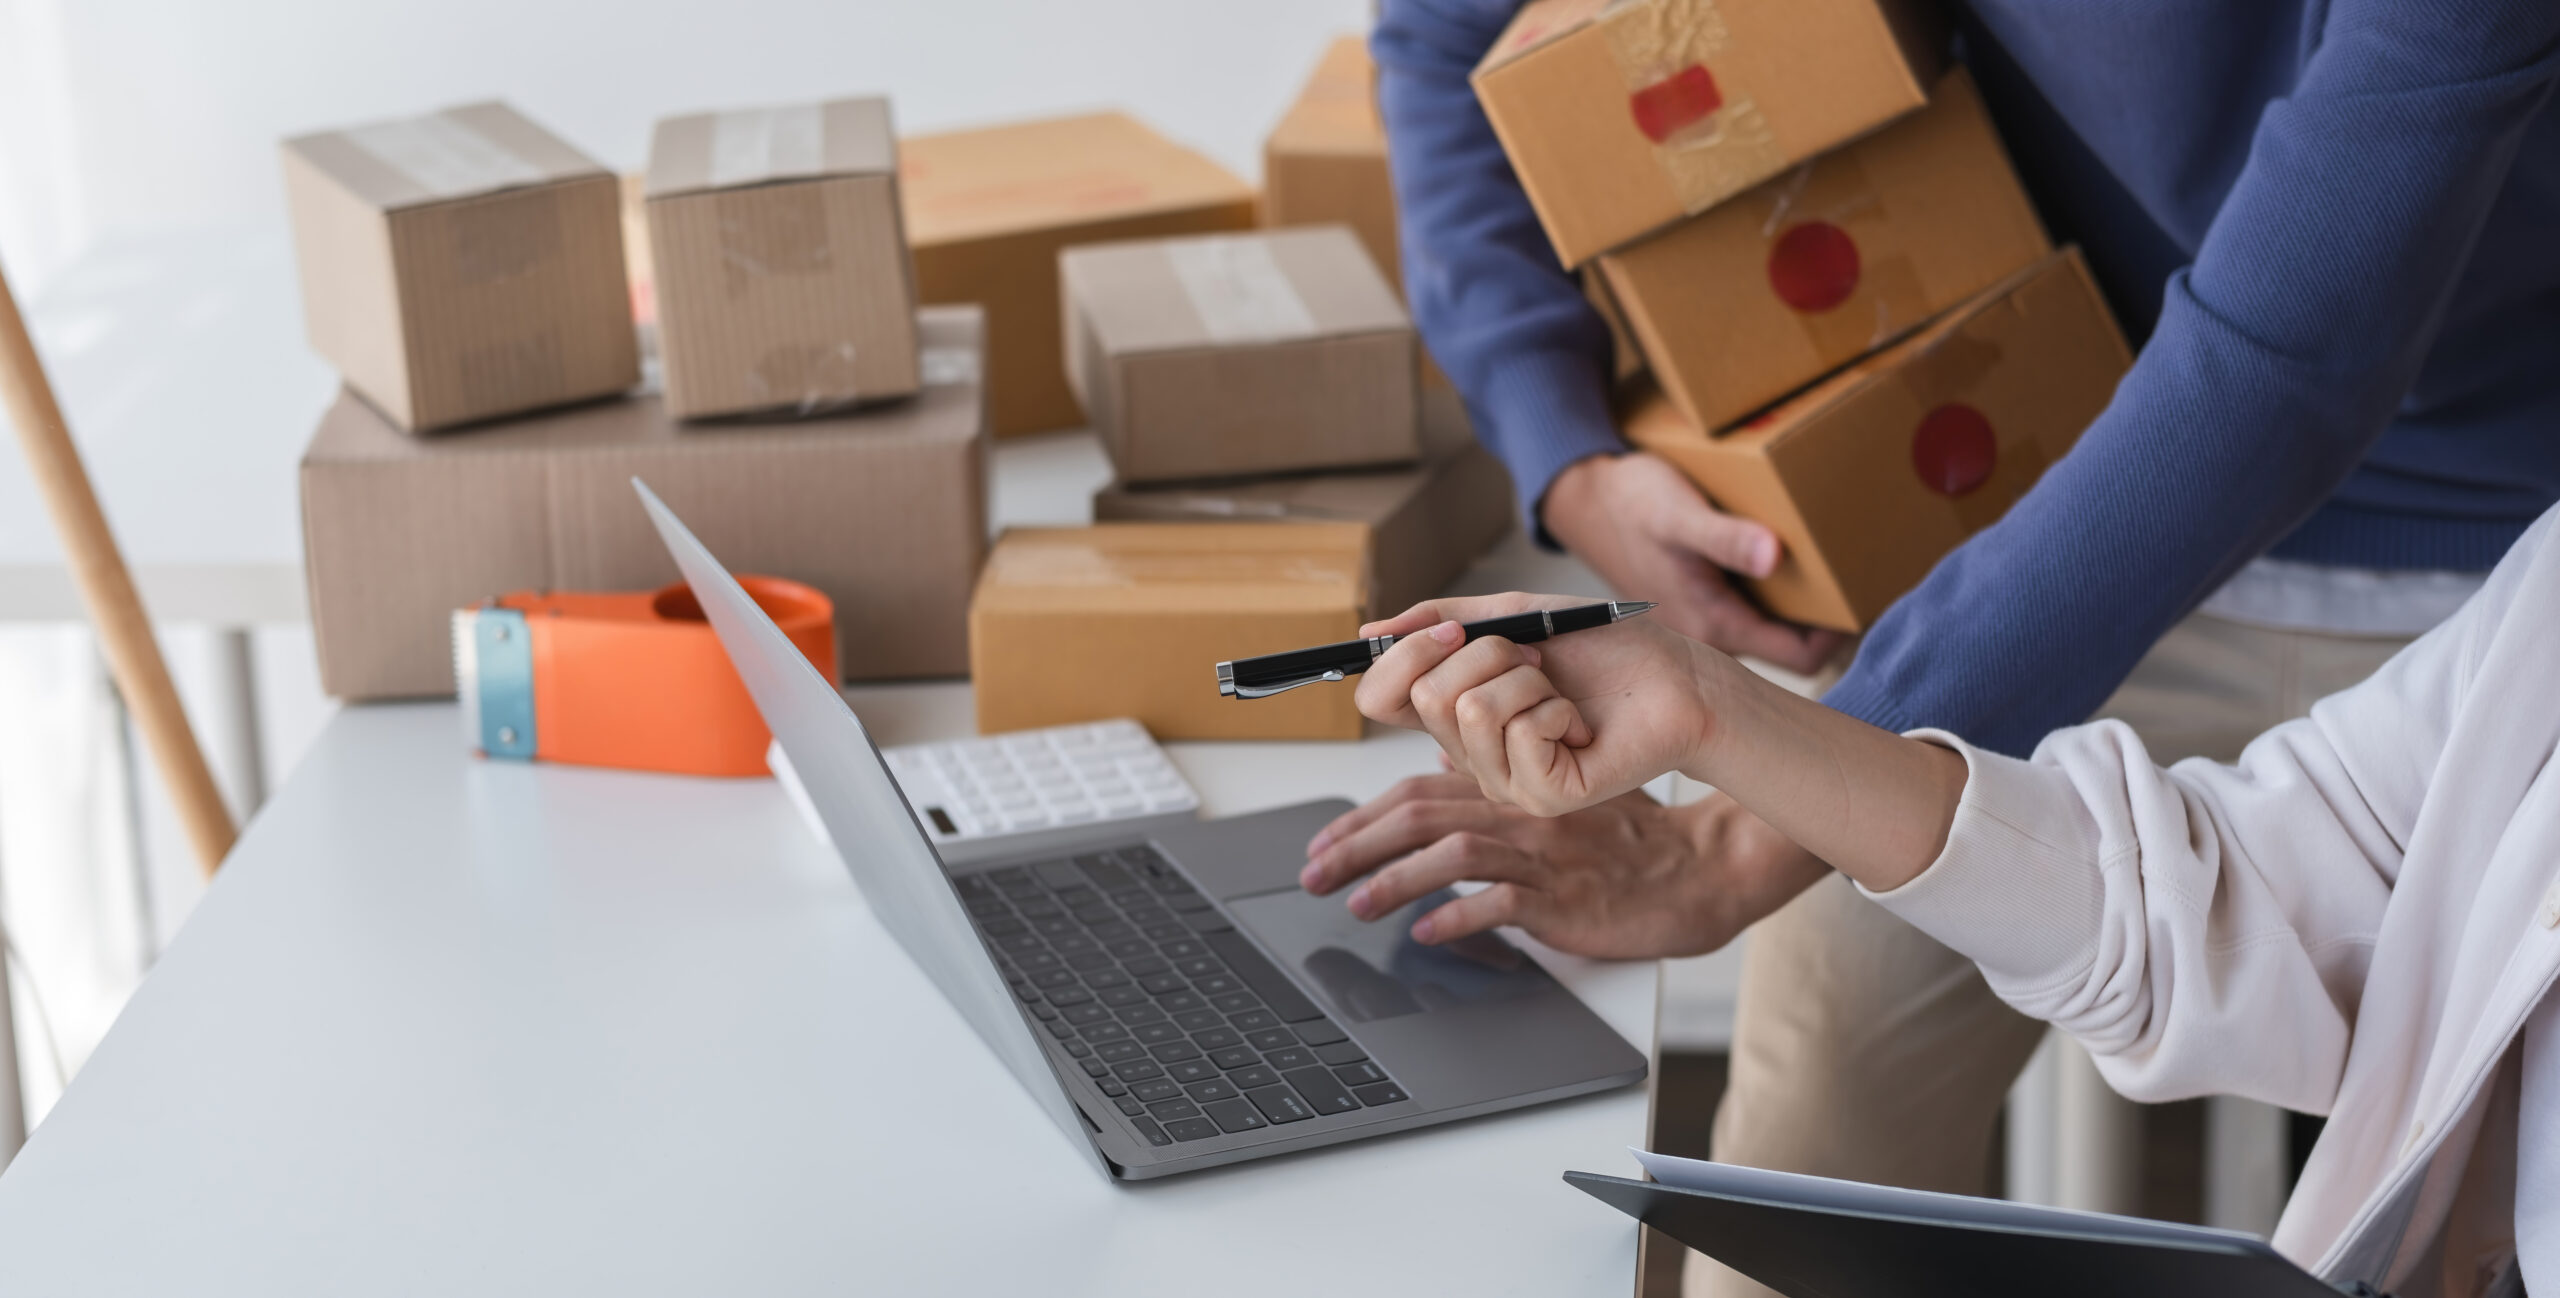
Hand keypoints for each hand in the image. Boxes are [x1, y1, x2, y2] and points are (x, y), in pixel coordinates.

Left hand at [1299, 776, 1827, 958]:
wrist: (1694, 869)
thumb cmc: (1625, 836)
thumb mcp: (1556, 794)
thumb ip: (1498, 774)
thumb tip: (1440, 755)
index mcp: (1510, 787)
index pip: (1418, 790)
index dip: (1362, 813)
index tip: (1323, 840)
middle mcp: (1519, 812)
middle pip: (1420, 817)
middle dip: (1356, 844)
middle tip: (1313, 874)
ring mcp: (1542, 854)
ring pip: (1453, 853)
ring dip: (1393, 880)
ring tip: (1354, 905)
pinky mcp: (1565, 898)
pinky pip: (1501, 904)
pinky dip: (1458, 918)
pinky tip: (1426, 934)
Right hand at [1353, 592, 1731, 816]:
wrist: (1677, 678)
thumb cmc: (1606, 649)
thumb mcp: (1513, 616)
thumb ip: (1439, 620)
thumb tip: (1371, 632)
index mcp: (1456, 714)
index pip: (1379, 698)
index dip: (1404, 656)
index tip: (1457, 630)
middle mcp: (1471, 753)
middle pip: (1425, 696)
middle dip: (1487, 654)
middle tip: (1538, 661)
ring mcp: (1504, 781)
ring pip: (1471, 710)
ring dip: (1528, 679)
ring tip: (1563, 693)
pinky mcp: (1542, 797)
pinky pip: (1518, 733)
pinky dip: (1557, 707)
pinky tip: (1583, 723)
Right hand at [1542, 451, 1844, 674]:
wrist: (1581, 499)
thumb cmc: (1628, 504)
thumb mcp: (1678, 515)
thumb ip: (1725, 538)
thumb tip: (1775, 556)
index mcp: (1713, 624)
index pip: (1801, 658)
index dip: (1838, 636)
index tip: (1860, 597)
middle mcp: (1710, 632)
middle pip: (1788, 647)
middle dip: (1825, 620)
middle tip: (1852, 576)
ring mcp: (1702, 618)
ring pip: (1769, 627)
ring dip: (1798, 603)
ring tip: (1825, 562)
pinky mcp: (1697, 599)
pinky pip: (1749, 608)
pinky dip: (1772, 590)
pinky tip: (1777, 554)